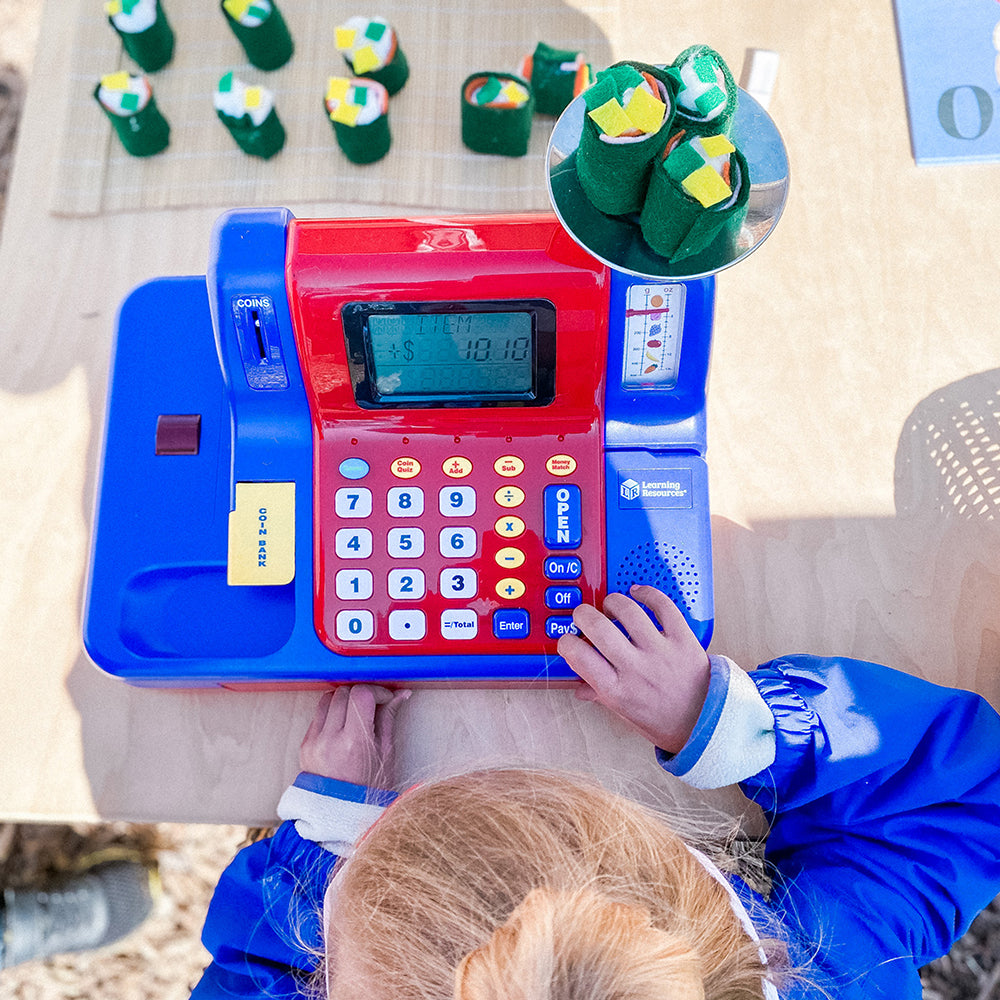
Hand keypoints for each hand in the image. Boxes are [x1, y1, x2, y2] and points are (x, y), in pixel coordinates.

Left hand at [299, 685, 410, 787]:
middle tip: (373, 704)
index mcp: (354, 743)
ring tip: (356, 714)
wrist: (339, 815)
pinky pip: (318, 715)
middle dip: (361, 693)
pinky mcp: (304, 744)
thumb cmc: (369, 788)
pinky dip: (332, 713)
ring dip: (344, 699)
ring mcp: (313, 742)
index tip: (385, 698)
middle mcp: (329, 739)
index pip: (361, 695)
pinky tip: (343, 726)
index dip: (377, 691)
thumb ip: (388, 719)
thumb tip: (400, 694)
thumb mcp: (386, 754)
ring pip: (327, 698)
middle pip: (344, 692)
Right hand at [556, 585, 709, 754]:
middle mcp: (636, 669)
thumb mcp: (626, 715)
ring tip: (610, 605)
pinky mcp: (683, 639)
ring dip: (613, 602)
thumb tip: (580, 685)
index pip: (578, 656)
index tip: (568, 640)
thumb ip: (601, 695)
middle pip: (598, 627)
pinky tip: (638, 593)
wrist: (709, 725)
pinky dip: (648, 594)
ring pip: (628, 611)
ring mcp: (660, 652)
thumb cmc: (666, 723)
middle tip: (584, 615)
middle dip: (583, 615)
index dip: (566, 642)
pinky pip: (663, 607)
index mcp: (617, 691)